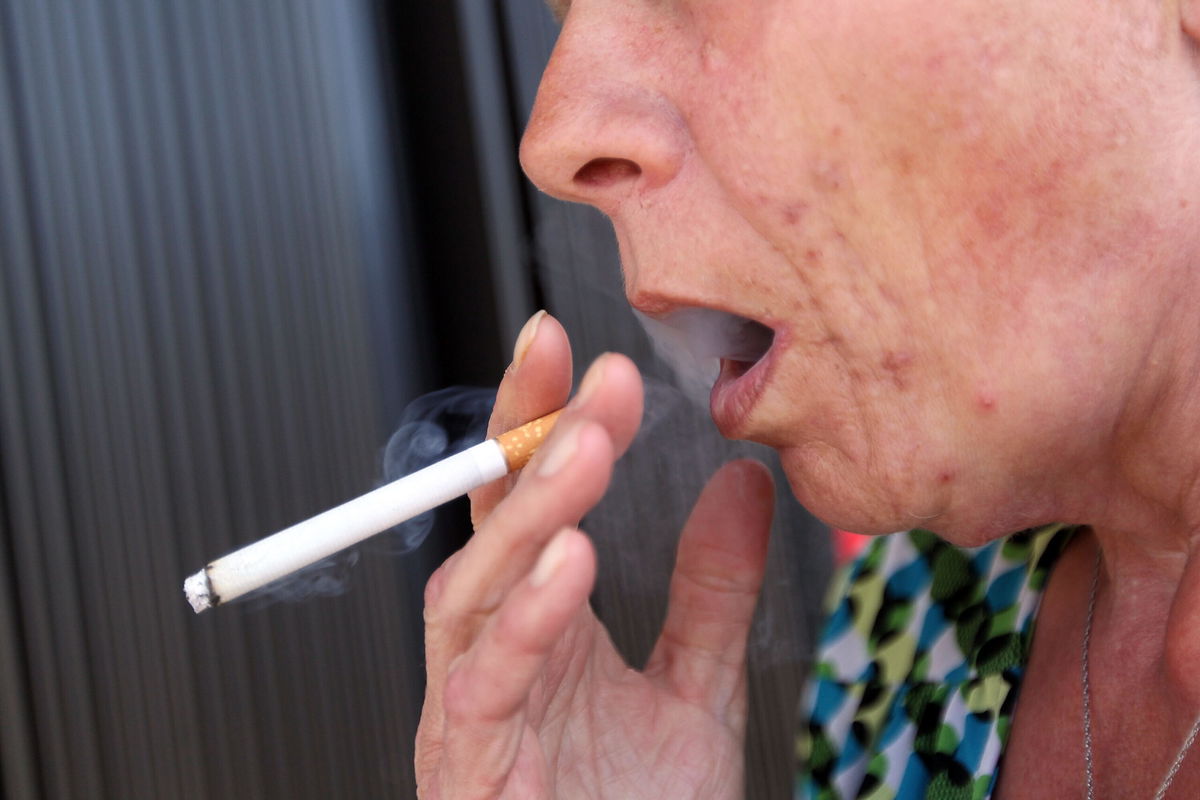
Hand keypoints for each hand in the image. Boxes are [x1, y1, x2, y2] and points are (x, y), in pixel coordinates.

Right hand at [415, 312, 774, 798]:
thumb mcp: (696, 690)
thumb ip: (713, 591)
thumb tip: (741, 486)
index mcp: (537, 628)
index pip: (525, 503)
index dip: (537, 422)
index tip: (575, 351)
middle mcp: (492, 657)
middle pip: (487, 528)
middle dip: (526, 442)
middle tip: (586, 373)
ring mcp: (472, 714)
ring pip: (473, 593)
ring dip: (526, 516)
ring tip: (583, 445)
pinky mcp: (470, 770)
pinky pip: (485, 687)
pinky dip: (524, 623)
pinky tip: (569, 563)